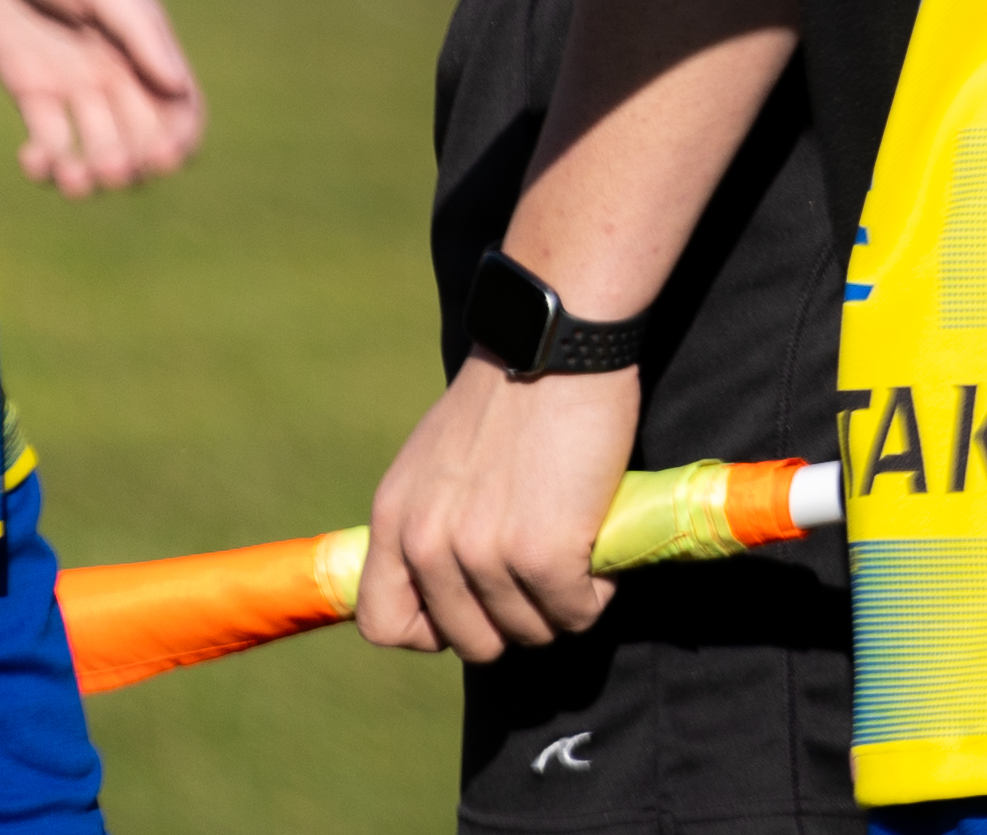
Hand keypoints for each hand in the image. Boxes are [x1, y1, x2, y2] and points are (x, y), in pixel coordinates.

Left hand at [0, 0, 206, 196]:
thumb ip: (140, 33)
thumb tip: (180, 87)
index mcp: (144, 45)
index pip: (181, 107)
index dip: (179, 140)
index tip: (158, 155)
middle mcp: (116, 70)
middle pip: (142, 139)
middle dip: (132, 164)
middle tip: (106, 166)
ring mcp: (73, 83)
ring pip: (99, 149)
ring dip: (91, 174)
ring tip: (69, 173)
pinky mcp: (32, 90)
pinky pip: (51, 143)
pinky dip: (48, 164)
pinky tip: (33, 159)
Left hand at [357, 352, 642, 660]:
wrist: (556, 346)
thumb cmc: (508, 392)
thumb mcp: (433, 458)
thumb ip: (430, 515)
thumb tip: (451, 570)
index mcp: (395, 520)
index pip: (384, 623)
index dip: (433, 630)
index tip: (473, 605)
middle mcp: (428, 545)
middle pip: (470, 641)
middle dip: (514, 623)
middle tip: (545, 584)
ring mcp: (484, 554)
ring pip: (529, 632)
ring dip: (562, 607)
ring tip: (580, 563)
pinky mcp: (543, 554)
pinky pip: (573, 612)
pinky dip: (595, 596)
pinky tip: (602, 560)